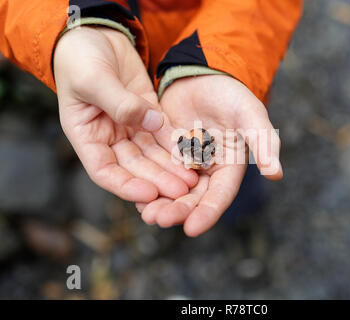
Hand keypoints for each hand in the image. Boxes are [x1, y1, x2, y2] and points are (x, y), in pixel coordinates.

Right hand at [54, 27, 197, 202]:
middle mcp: (108, 138)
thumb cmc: (81, 57)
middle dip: (158, 180)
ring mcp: (130, 128)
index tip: (149, 193)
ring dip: (171, 168)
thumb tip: (150, 124)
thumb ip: (120, 103)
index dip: (125, 186)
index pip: (104, 171)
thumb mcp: (93, 79)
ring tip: (193, 180)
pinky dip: (177, 146)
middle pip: (135, 167)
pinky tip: (193, 155)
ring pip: (152, 155)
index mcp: (86, 136)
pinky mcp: (148, 115)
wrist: (95, 34)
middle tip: (182, 190)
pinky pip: (163, 135)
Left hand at [137, 75, 282, 236]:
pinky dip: (147, 183)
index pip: (219, 195)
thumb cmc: (230, 93)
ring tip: (146, 213)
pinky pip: (156, 173)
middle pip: (193, 198)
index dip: (207, 212)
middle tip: (158, 219)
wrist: (201, 74)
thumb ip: (264, 141)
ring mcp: (185, 163)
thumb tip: (277, 174)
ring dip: (160, 202)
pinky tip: (134, 193)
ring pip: (172, 189)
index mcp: (229, 167)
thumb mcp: (249, 114)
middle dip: (177, 210)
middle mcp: (207, 171)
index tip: (191, 229)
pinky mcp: (166, 154)